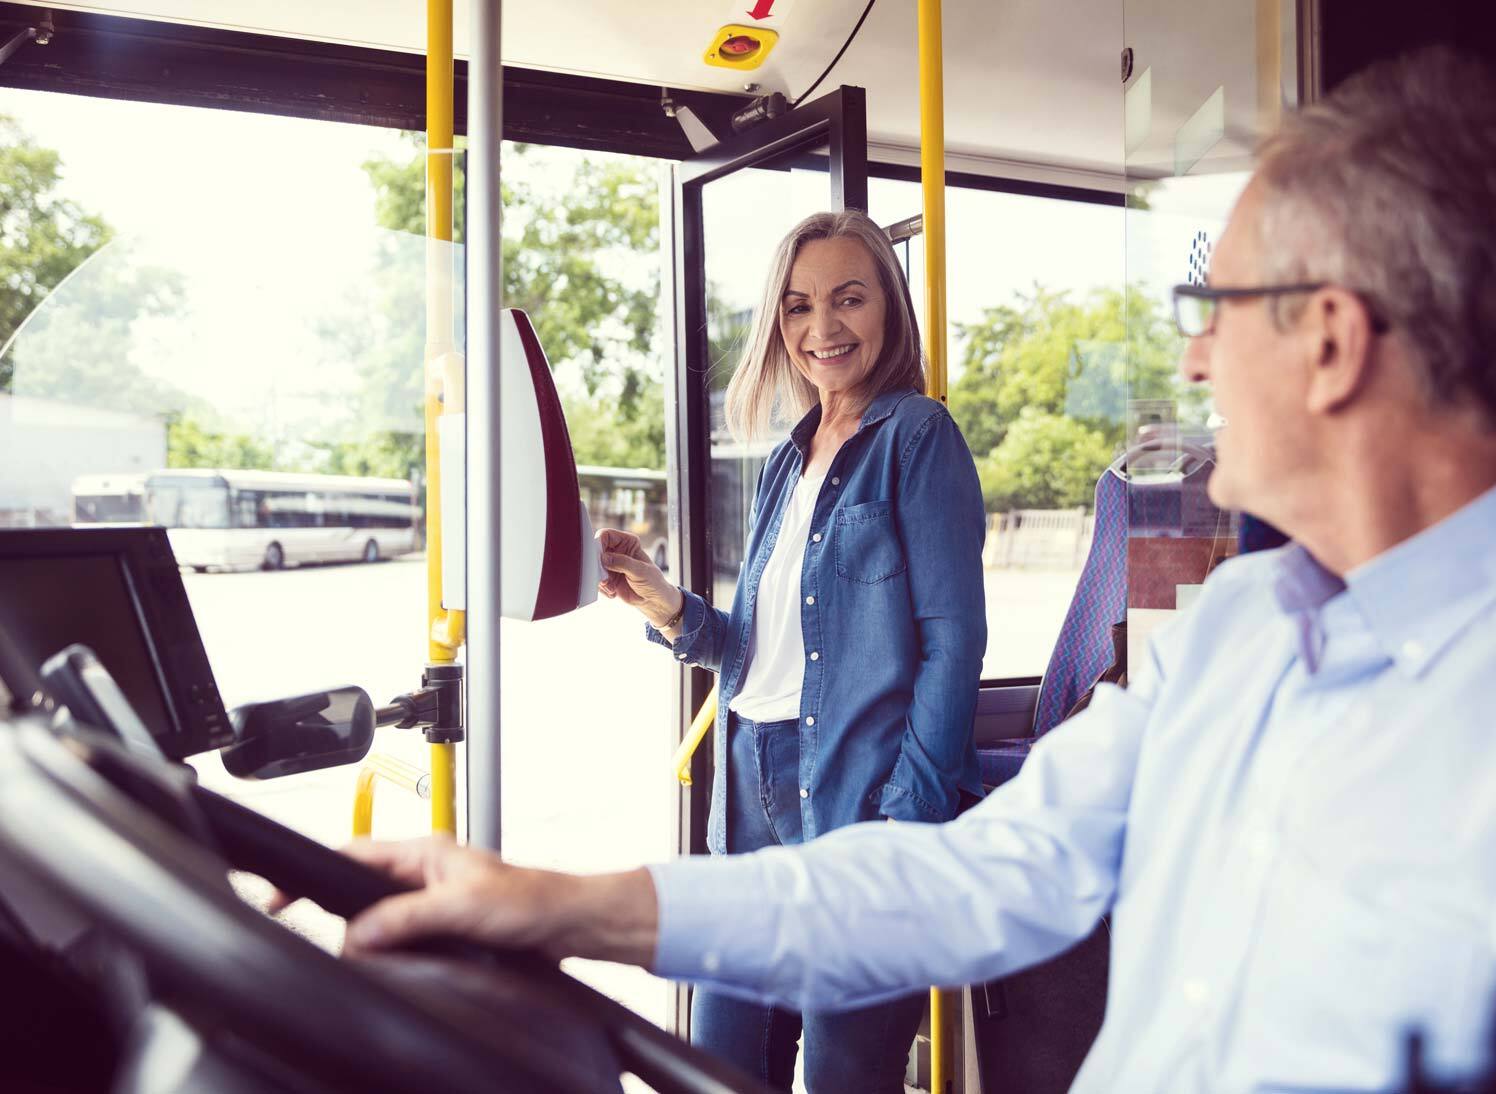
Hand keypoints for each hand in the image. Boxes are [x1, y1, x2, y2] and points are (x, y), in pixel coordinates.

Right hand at [297, 835, 658, 966]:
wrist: (567, 923)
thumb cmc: (530, 900)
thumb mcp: (460, 905)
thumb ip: (405, 916)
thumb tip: (357, 933)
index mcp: (425, 850)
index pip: (354, 853)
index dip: (315, 870)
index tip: (284, 892)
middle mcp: (425, 870)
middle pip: (361, 886)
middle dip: (336, 909)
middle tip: (312, 932)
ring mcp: (434, 897)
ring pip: (380, 914)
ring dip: (366, 934)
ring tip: (353, 952)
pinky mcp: (446, 924)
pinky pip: (402, 934)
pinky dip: (388, 948)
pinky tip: (385, 962)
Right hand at [595, 528, 681, 628]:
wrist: (653, 600)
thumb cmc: (653, 581)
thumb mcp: (640, 571)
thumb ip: (623, 563)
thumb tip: (604, 558)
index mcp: (627, 542)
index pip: (606, 535)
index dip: (599, 544)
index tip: (600, 558)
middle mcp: (616, 551)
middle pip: (595, 551)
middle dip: (597, 566)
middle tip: (604, 578)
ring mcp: (610, 565)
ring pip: (593, 567)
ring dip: (600, 579)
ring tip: (611, 588)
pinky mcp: (607, 577)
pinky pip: (595, 579)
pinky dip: (602, 587)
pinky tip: (613, 592)